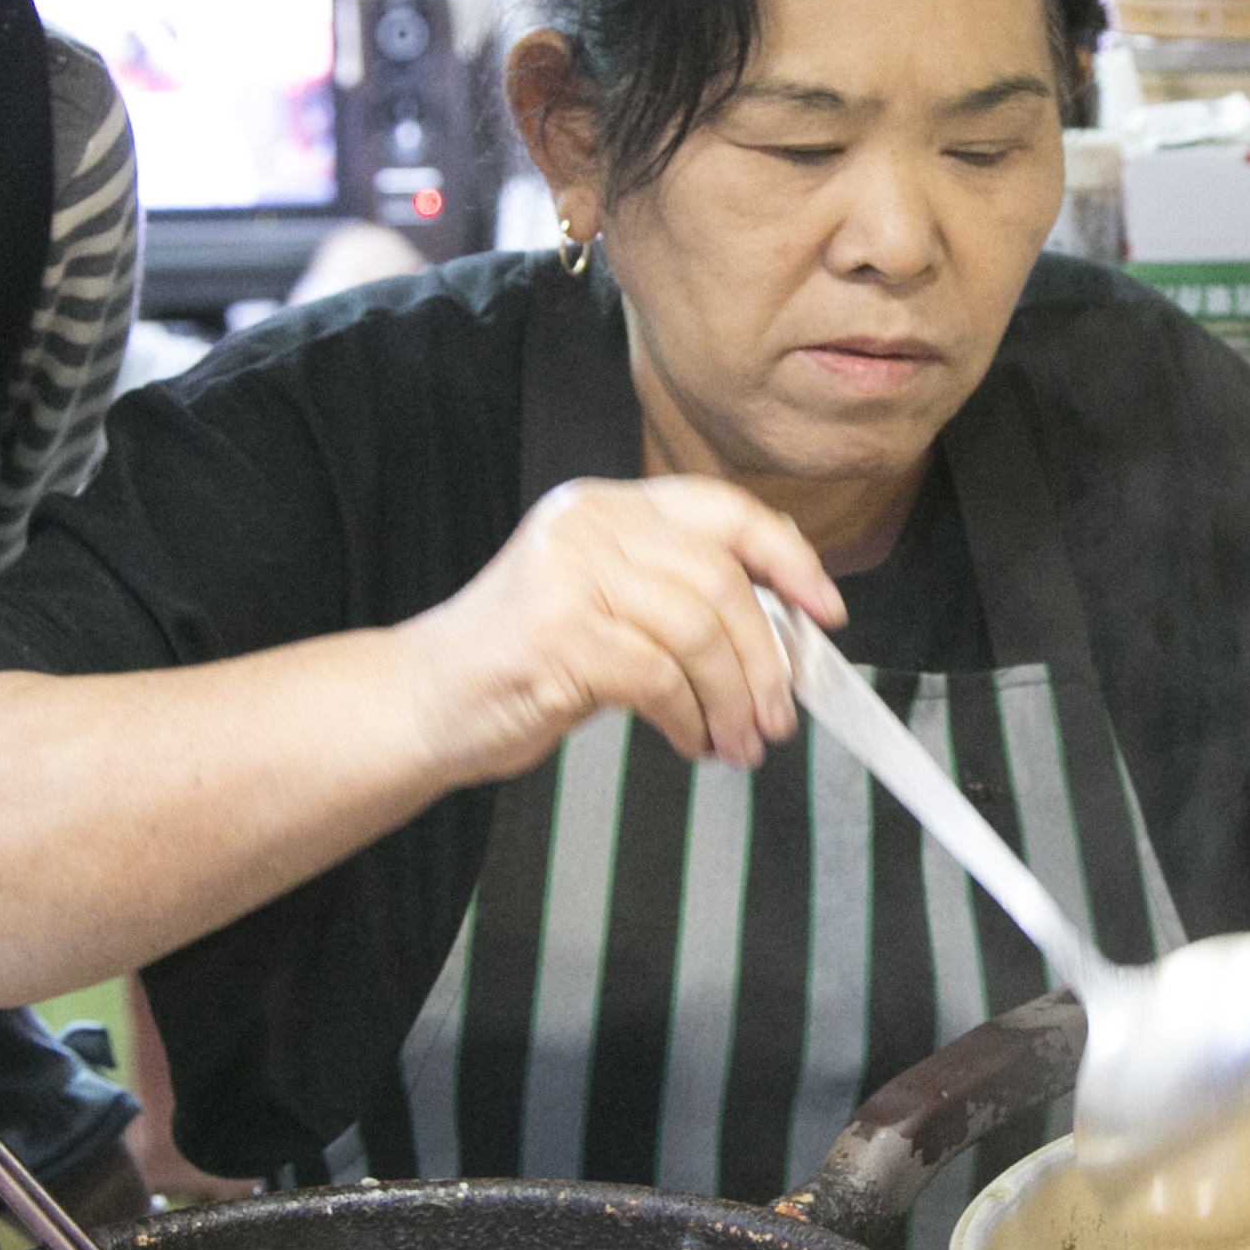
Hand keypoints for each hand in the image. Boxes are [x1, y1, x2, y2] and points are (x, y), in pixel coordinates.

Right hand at [396, 477, 839, 789]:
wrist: (423, 703)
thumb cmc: (523, 663)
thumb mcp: (606, 605)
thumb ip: (678, 597)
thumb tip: (782, 630)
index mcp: (606, 507)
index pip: (722, 510)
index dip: (788, 558)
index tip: (826, 611)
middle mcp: (587, 527)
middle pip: (721, 579)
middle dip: (765, 657)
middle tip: (779, 713)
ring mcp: (567, 577)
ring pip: (698, 632)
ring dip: (733, 698)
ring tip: (739, 741)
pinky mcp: (556, 637)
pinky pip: (658, 679)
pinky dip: (690, 718)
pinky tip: (692, 742)